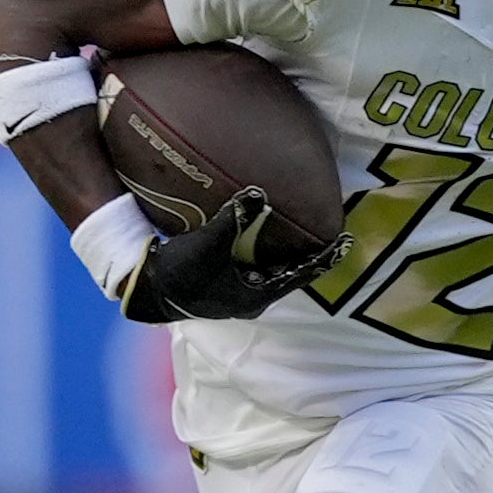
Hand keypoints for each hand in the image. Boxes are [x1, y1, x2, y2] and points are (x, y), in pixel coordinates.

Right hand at [121, 190, 347, 324]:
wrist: (146, 291)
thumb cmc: (181, 271)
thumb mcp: (210, 242)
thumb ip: (235, 217)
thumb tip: (259, 192)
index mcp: (256, 293)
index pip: (301, 274)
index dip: (323, 259)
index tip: (345, 242)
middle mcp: (251, 299)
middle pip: (288, 276)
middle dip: (305, 258)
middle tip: (326, 236)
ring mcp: (235, 297)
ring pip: (269, 276)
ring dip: (282, 258)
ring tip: (296, 237)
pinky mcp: (221, 290)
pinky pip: (250, 272)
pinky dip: (260, 258)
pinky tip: (258, 242)